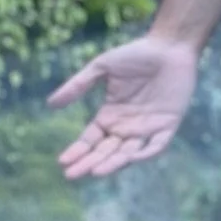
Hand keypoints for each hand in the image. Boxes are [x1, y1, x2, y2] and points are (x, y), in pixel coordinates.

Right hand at [47, 32, 198, 180]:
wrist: (169, 46)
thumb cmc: (136, 54)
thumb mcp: (102, 67)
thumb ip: (78, 85)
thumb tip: (51, 104)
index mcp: (110, 115)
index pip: (91, 140)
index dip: (77, 151)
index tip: (62, 162)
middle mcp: (127, 126)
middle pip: (105, 151)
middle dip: (89, 163)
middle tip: (72, 175)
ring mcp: (148, 128)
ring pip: (128, 152)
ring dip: (113, 163)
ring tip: (96, 171)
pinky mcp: (169, 124)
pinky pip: (157, 144)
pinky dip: (146, 153)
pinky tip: (131, 157)